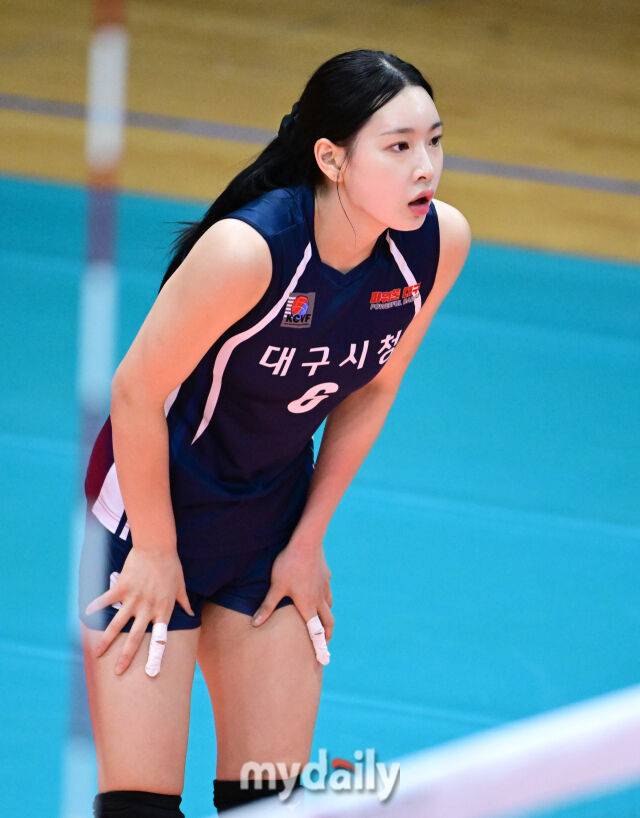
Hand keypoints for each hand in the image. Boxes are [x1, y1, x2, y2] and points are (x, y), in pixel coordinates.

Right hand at [84, 546, 194, 676]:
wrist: (158, 546)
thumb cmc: (171, 565)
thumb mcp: (181, 585)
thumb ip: (184, 602)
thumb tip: (192, 613)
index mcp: (163, 609)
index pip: (159, 638)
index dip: (155, 656)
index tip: (150, 673)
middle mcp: (147, 608)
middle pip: (135, 637)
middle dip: (126, 656)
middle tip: (117, 671)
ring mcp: (133, 598)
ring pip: (117, 624)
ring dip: (107, 639)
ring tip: (97, 652)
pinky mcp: (122, 587)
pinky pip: (106, 600)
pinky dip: (96, 606)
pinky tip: (86, 613)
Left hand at [251, 540, 332, 664]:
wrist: (306, 542)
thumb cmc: (289, 565)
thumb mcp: (276, 587)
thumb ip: (267, 606)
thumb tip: (255, 624)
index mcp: (308, 606)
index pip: (315, 632)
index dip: (320, 647)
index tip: (323, 660)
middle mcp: (319, 599)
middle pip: (327, 622)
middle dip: (326, 635)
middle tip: (325, 644)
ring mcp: (324, 587)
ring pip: (329, 607)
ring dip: (326, 617)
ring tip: (322, 622)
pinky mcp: (325, 575)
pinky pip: (327, 591)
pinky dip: (325, 598)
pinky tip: (320, 594)